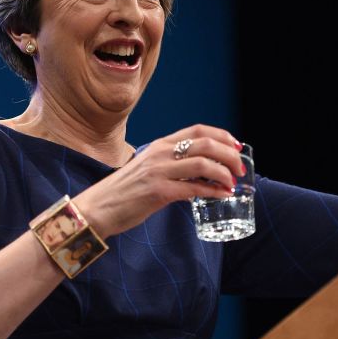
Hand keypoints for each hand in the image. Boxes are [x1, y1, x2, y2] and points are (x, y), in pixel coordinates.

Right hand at [72, 124, 244, 238]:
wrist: (97, 207)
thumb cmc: (123, 191)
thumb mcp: (147, 169)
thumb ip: (170, 166)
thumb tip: (199, 175)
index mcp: (159, 145)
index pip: (197, 130)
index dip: (222, 136)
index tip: (236, 146)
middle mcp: (160, 153)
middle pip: (205, 144)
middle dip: (229, 154)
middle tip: (240, 167)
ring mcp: (159, 171)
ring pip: (203, 163)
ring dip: (224, 173)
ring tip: (232, 183)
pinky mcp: (158, 192)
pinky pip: (194, 188)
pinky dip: (213, 191)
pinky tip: (221, 195)